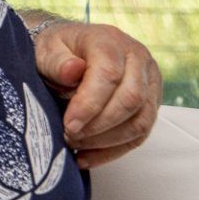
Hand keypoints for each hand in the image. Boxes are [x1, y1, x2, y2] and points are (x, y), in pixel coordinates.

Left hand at [32, 21, 161, 168]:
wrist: (70, 48)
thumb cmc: (58, 50)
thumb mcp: (46, 49)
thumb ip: (57, 61)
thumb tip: (73, 71)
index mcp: (110, 41)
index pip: (109, 75)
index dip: (90, 104)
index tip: (69, 124)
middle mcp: (137, 58)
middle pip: (131, 100)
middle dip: (99, 125)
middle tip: (69, 136)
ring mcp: (150, 81)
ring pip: (141, 121)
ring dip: (107, 141)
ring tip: (75, 145)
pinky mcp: (151, 103)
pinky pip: (141, 134)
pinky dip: (114, 150)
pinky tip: (87, 157)